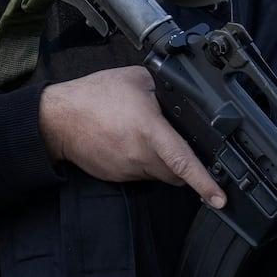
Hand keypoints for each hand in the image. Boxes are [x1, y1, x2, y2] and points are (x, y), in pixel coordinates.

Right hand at [38, 65, 225, 207]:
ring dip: (165, 163)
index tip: (220, 198)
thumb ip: (166, 88)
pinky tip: (134, 143)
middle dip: (187, 165)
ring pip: (160, 175)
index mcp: (149, 131)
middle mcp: (140, 155)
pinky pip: (142, 175)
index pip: (183, 161)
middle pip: (178, 174)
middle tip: (184, 145)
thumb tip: (185, 96)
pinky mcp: (117, 176)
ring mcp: (128, 169)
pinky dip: (146, 163)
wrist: (56, 119)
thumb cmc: (93, 96)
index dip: (204, 182)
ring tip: (152, 138)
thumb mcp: (137, 79)